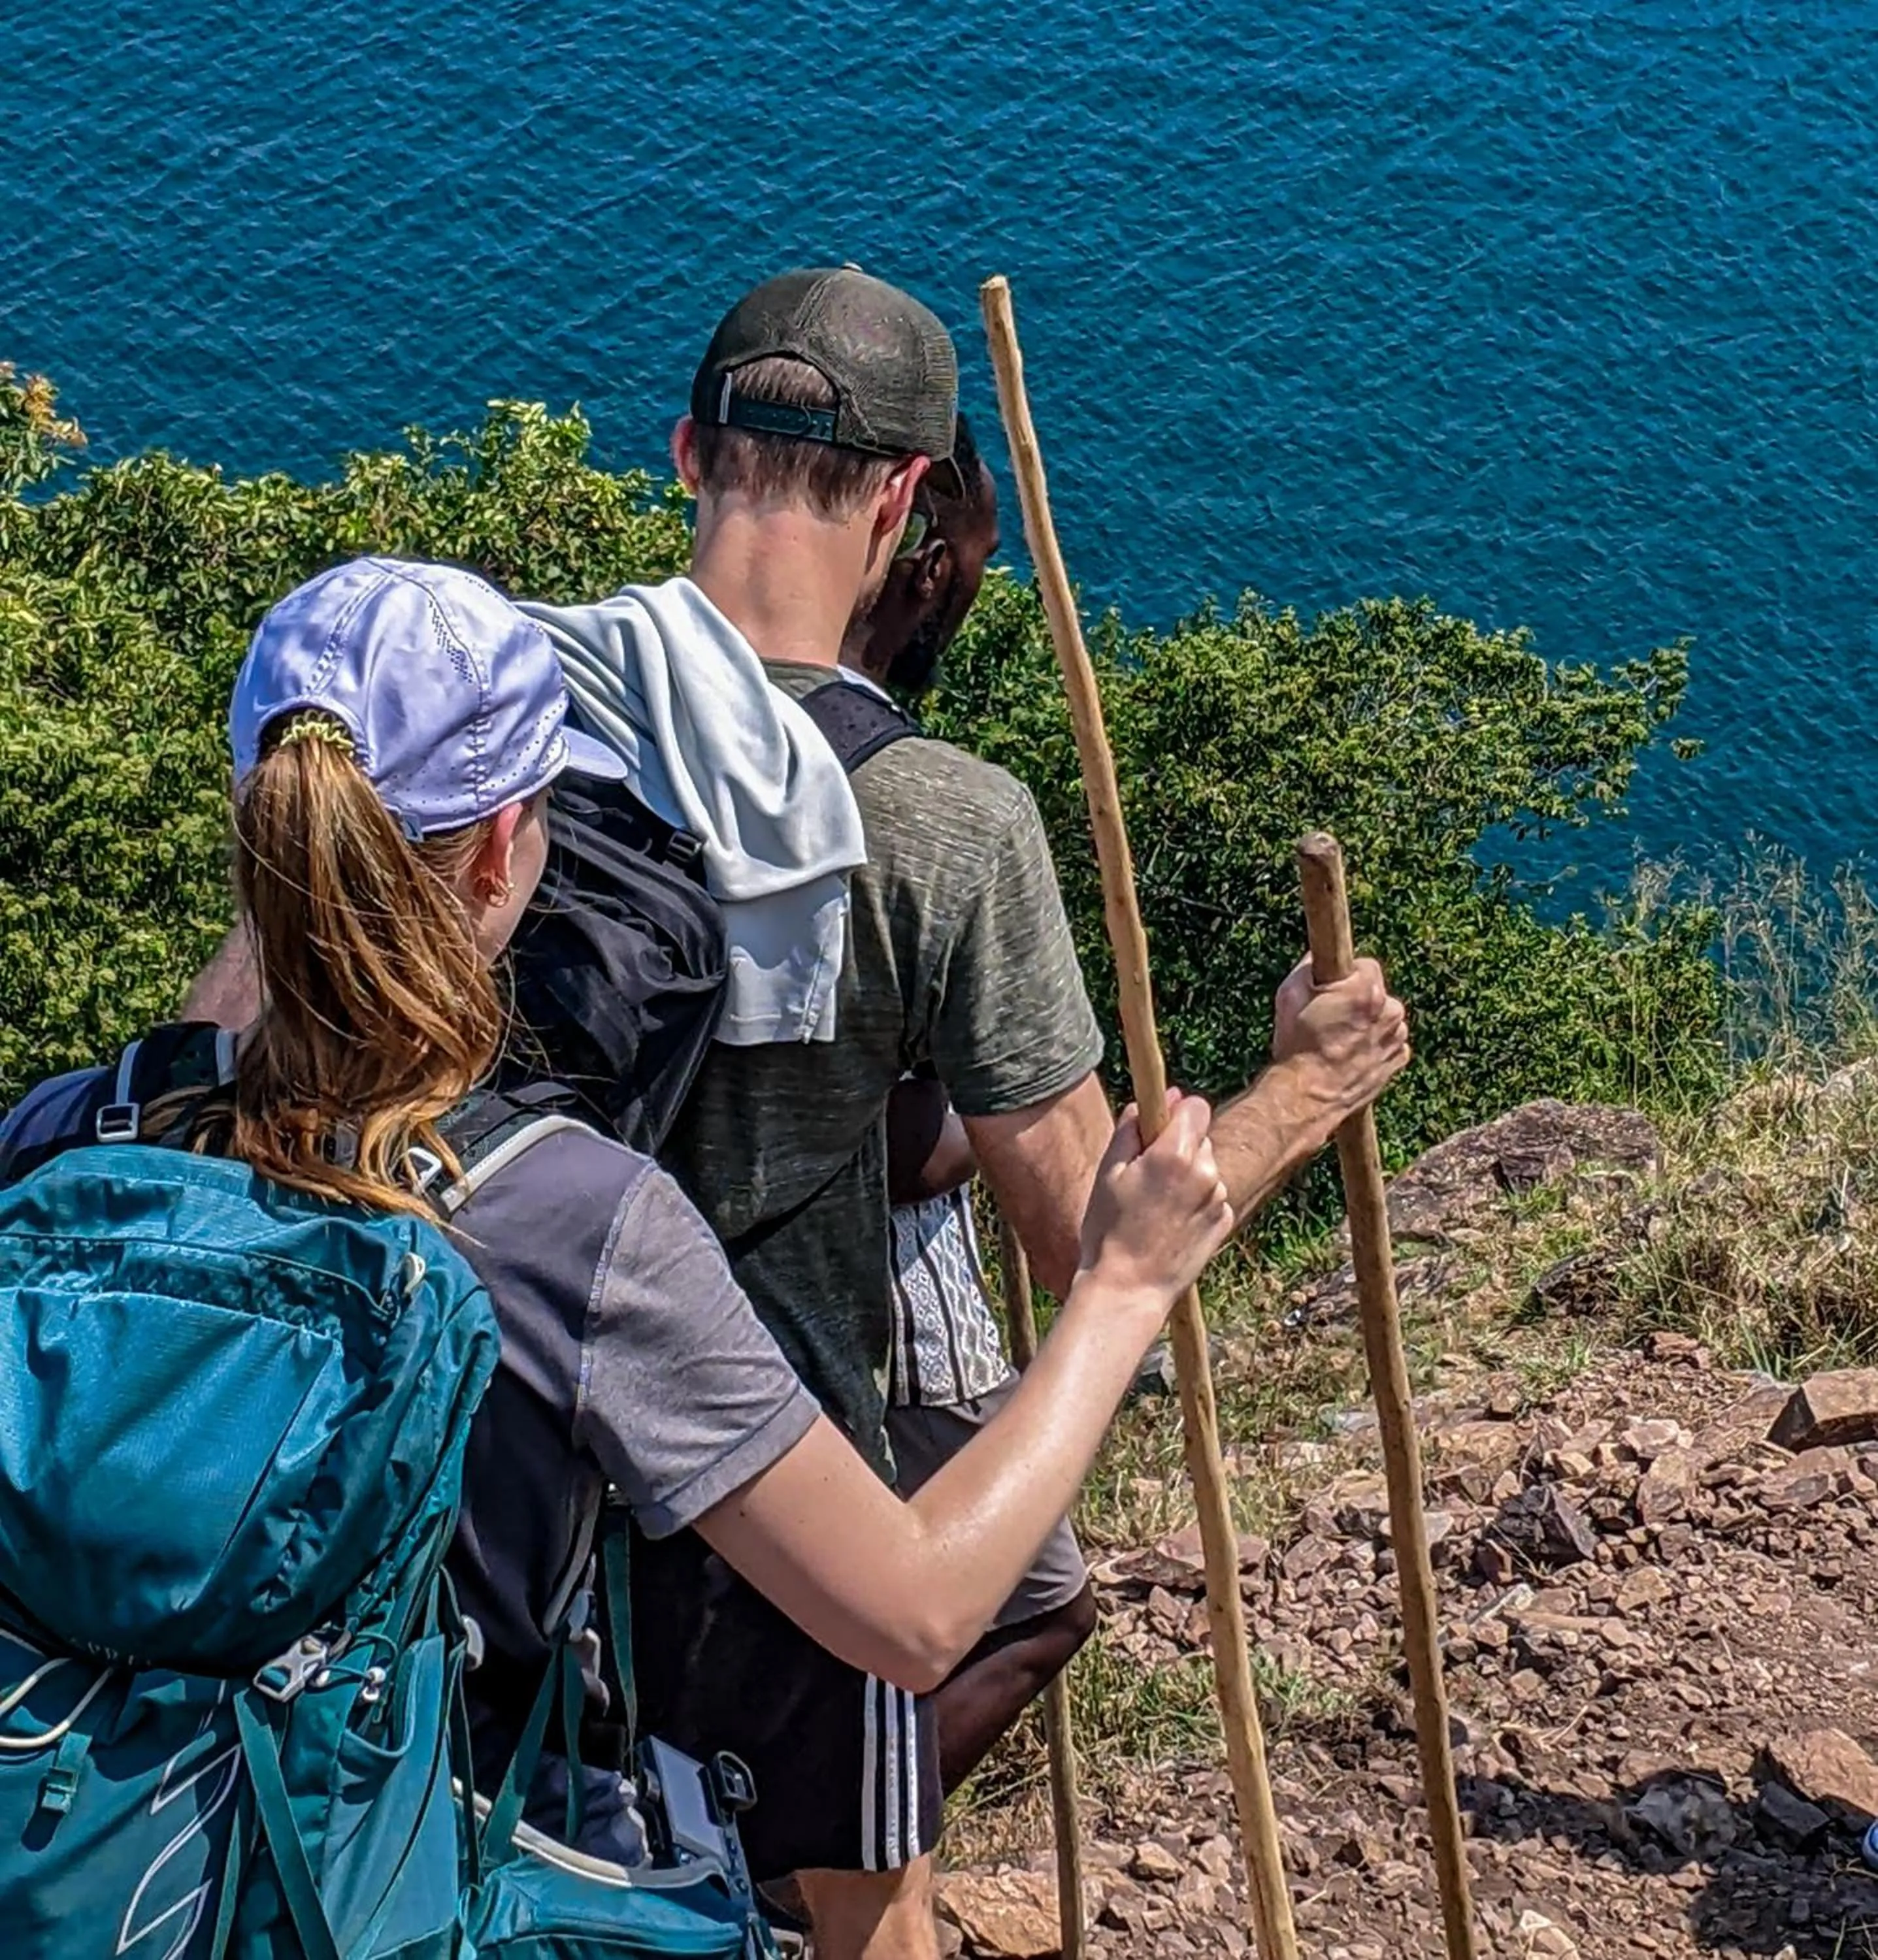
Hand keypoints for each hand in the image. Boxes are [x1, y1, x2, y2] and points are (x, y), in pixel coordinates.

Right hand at [1076, 1089, 1235, 1311]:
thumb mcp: (1108, 1172)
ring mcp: (1219, 1199)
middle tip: (1146, 1174)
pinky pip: (1211, 1195)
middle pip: (1199, 1137)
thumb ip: (1130, 1130)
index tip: (1156, 1126)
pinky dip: (1195, 1200)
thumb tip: (1147, 1102)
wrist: (1128, 1289)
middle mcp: (1206, 1172)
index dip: (1174, 1111)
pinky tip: (1170, 1223)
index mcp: (1175, 1154)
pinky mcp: (1224, 1222)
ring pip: (1206, 1167)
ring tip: (1155, 1205)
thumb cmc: (1109, 1230)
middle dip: (1177, 1145)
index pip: (1195, 1106)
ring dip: (1187, 1174)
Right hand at [1270, 953, 1410, 1124]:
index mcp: (1367, 990)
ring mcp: (1397, 1038)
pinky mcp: (1397, 1061)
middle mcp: (1390, 1011)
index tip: (1330, 988)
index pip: (1365, 965)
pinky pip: (1389, 1043)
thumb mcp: (1290, 993)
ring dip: (1367, 1024)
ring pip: (1384, 1019)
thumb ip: (1310, 967)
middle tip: (1329, 1017)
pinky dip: (1374, 1046)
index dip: (1345, 976)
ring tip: (1337, 1041)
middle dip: (1357, 1000)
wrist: (1306, 1097)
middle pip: (1376, 992)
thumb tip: (1319, 957)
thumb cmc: (1296, 1045)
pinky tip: (1350, 1055)